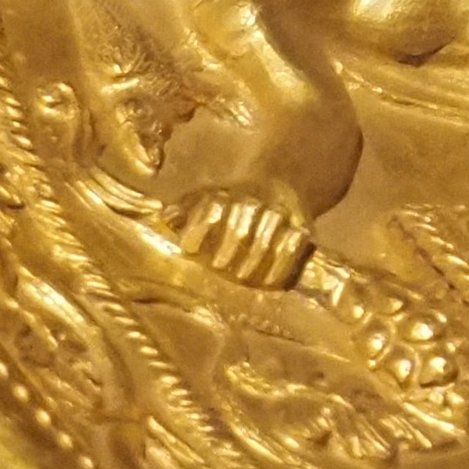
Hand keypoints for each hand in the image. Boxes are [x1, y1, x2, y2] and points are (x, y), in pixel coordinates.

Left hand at [174, 187, 313, 290]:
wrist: (278, 187)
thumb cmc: (228, 207)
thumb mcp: (201, 202)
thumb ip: (182, 212)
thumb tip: (167, 218)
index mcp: (224, 194)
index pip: (213, 205)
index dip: (200, 227)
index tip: (188, 248)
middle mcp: (254, 200)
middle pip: (241, 226)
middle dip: (228, 248)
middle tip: (217, 267)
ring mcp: (279, 214)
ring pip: (267, 236)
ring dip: (253, 260)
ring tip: (241, 277)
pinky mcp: (302, 228)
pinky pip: (294, 246)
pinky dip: (282, 265)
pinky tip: (268, 282)